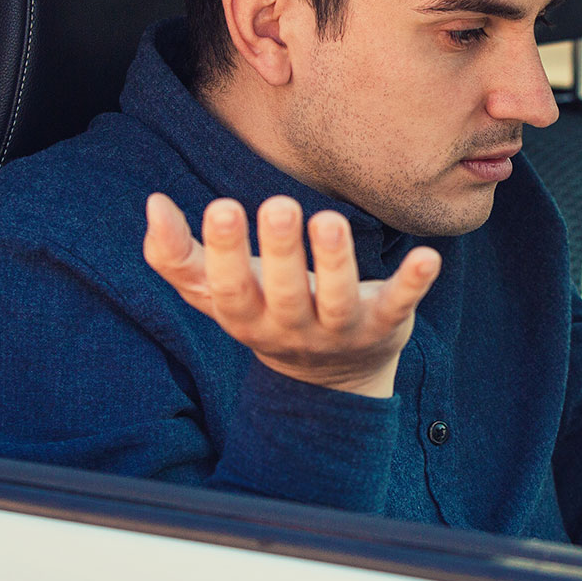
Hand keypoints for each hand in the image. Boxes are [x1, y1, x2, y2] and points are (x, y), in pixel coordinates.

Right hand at [142, 193, 439, 397]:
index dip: (223, 254)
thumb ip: (178, 257)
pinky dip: (413, 283)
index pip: (229, 291)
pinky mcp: (385, 324)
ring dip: (335, 262)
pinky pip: (400, 304)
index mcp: (247, 318)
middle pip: (285, 294)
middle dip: (280, 252)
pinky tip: (428, 257)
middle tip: (279, 205)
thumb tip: (153, 205)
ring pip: (338, 300)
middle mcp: (292, 328)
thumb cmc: (265, 311)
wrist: (332, 375)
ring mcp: (341, 330)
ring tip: (329, 219)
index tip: (220, 207)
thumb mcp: (218, 293)